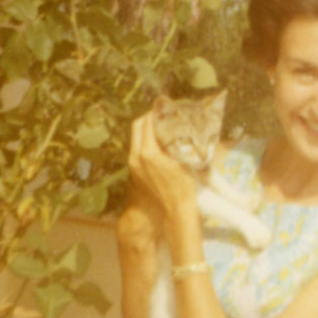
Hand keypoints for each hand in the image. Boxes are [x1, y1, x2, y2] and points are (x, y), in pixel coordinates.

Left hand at [127, 110, 198, 241]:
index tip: (166, 108)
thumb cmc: (184, 186)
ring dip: (146, 129)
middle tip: (163, 114)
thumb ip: (175, 142)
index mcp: (148, 152)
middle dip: (148, 118)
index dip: (155, 112)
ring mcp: (134, 164)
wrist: (175, 210)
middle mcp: (136, 157)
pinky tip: (160, 142)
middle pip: (137, 127)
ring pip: (136, 138)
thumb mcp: (182, 160)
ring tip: (162, 126)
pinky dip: (145, 140)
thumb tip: (177, 126)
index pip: (146, 122)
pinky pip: (137, 148)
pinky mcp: (135, 171)